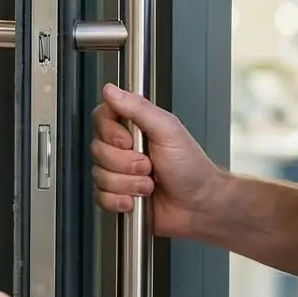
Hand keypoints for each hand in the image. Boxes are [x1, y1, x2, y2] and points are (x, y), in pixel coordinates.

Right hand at [91, 84, 224, 240]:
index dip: (111, 133)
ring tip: (149, 184)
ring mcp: (120, 173)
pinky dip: (119, 200)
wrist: (199, 206)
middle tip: (148, 165)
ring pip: (99, 175)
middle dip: (125, 163)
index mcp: (135, 127)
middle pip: (98, 150)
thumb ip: (138, 108)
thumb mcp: (168, 131)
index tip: (129, 141)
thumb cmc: (192, 169)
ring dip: (127, 183)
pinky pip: (100, 197)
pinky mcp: (117, 195)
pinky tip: (136, 200)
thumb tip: (112, 90)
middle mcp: (124, 149)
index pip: (102, 118)